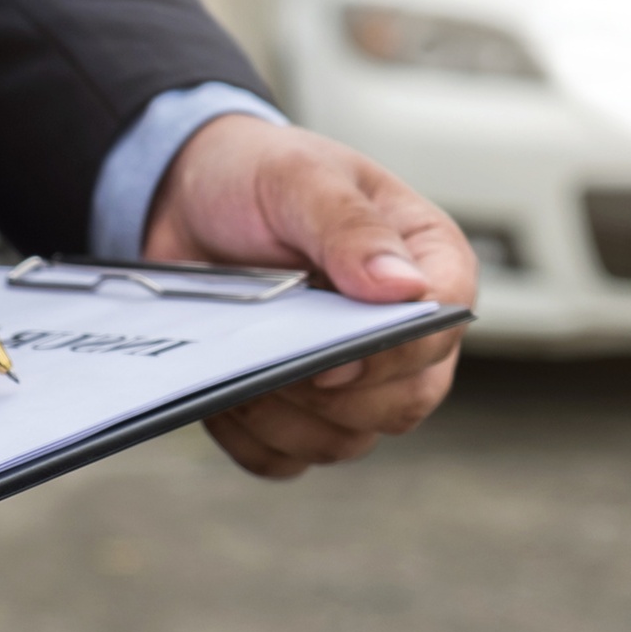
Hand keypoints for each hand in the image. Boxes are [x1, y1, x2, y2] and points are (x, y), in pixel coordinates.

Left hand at [143, 116, 474, 477]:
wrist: (186, 196)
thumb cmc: (257, 174)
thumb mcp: (299, 177)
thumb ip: (351, 227)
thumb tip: (405, 290)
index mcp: (426, 259)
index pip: (444, 325)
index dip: (396, 353)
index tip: (333, 360)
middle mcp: (401, 328)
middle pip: (407, 401)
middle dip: (338, 397)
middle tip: (275, 361)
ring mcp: (354, 376)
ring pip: (350, 440)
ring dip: (288, 420)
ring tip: (242, 371)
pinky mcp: (298, 407)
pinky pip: (288, 457)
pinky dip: (253, 439)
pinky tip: (224, 394)